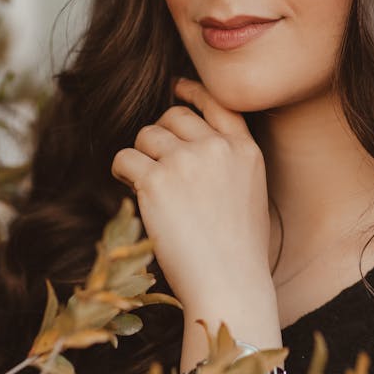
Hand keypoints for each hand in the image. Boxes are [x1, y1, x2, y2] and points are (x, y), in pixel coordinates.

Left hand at [111, 78, 272, 308]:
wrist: (229, 284)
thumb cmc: (239, 252)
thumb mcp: (251, 193)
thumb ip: (230, 162)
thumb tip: (193, 145)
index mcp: (246, 151)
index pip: (217, 103)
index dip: (192, 92)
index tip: (176, 88)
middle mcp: (217, 148)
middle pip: (173, 117)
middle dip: (159, 136)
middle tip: (156, 164)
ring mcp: (186, 162)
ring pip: (145, 135)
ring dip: (140, 156)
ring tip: (146, 185)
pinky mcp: (156, 181)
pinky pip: (124, 158)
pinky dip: (122, 172)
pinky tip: (131, 191)